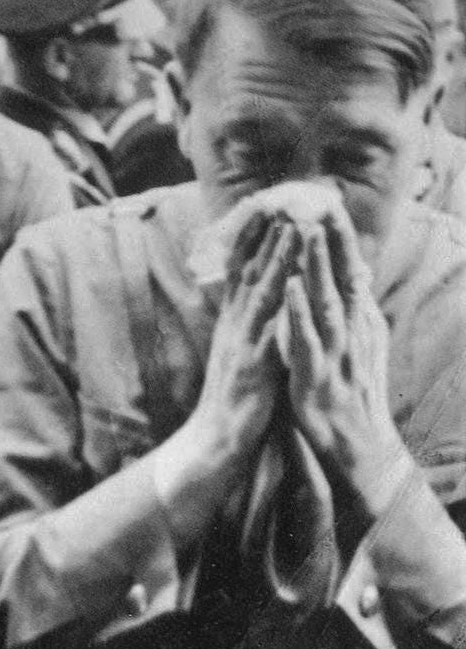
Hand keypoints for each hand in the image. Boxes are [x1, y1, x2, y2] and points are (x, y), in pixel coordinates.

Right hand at [155, 216, 298, 541]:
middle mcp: (235, 326)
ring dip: (276, 257)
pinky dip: (280, 302)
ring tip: (292, 225)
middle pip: (250, 270)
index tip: (265, 205)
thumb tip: (253, 300)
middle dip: (266, 234)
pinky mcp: (256, 365)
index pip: (242, 271)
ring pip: (261, 292)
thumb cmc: (233, 399)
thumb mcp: (238, 353)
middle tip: (280, 197)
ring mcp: (244, 343)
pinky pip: (271, 328)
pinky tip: (293, 282)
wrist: (215, 440)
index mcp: (233, 322)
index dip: (253, 238)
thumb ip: (246, 326)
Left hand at [284, 208, 410, 528]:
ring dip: (318, 266)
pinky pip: (307, 341)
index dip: (341, 238)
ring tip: (307, 230)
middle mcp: (352, 333)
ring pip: (328, 302)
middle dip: (333, 239)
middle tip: (323, 199)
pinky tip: (290, 289)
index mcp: (357, 324)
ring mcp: (336, 354)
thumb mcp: (355, 346)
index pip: (351, 272)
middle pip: (344, 278)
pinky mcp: (318, 378)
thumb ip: (351, 312)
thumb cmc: (350, 395)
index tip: (329, 201)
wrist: (358, 450)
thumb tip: (353, 277)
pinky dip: (299, 313)